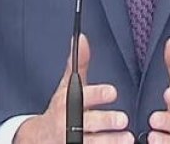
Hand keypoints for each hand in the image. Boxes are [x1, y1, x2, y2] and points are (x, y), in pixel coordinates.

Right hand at [13, 34, 132, 143]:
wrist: (40, 138)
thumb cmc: (60, 109)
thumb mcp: (66, 87)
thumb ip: (78, 64)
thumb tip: (82, 37)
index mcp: (67, 102)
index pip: (82, 97)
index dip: (97, 94)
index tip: (113, 92)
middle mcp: (68, 123)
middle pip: (87, 123)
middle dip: (105, 121)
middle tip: (123, 119)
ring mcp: (71, 141)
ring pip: (92, 143)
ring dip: (110, 141)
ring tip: (128, 138)